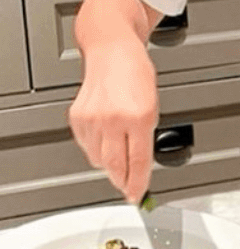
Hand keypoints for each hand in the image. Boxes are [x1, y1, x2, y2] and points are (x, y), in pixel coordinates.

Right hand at [68, 41, 158, 204]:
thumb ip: (146, 136)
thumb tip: (141, 166)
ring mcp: (92, 119)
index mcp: (139, 117)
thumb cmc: (137, 75)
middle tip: (128, 187)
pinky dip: (96, 148)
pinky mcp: (77, 119)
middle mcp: (114, 119)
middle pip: (114, 165)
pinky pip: (86, 146)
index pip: (138, 161)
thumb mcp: (153, 106)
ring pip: (98, 159)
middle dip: (122, 180)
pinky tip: (105, 137)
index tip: (138, 196)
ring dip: (109, 163)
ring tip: (119, 152)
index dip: (138, 183)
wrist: (113, 53)